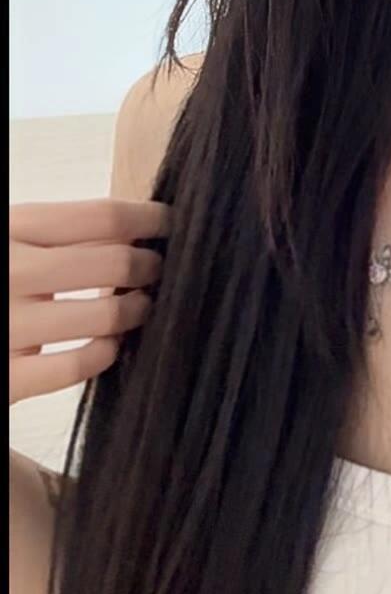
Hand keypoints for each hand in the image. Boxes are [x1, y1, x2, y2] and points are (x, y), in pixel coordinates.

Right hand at [9, 198, 168, 406]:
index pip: (101, 214)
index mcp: (10, 227)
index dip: (149, 217)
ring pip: (106, 315)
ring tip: (140, 307)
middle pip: (113, 261)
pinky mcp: (5, 379)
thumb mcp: (13, 238)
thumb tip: (140, 226)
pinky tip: (110, 345)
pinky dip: (106, 353)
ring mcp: (4, 327)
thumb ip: (62, 233)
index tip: (170, 222)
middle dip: (150, 265)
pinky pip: (78, 366)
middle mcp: (7, 271)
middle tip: (158, 270)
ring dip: (136, 310)